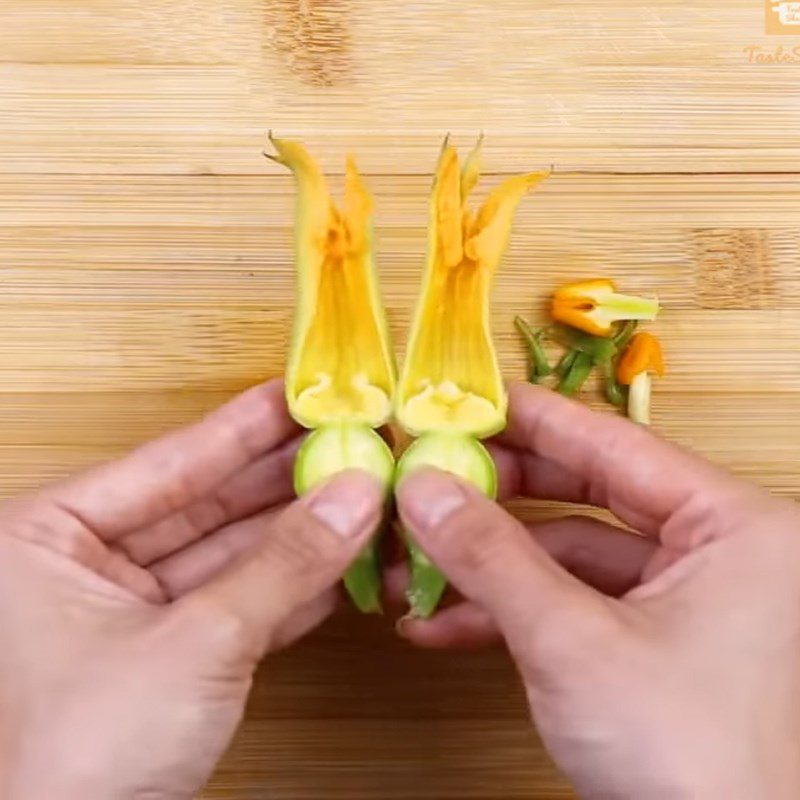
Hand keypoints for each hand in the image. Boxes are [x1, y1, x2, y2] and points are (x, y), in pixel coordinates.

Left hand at [0, 380, 382, 799]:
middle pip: (206, 504)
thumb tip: (356, 496)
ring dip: (298, 536)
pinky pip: (235, 603)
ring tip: (360, 496)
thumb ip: (284, 564)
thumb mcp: (194, 643)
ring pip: (228, 556)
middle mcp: (82, 564)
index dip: (245, 427)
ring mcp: (128, 611)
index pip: (170, 461)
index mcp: (48, 536)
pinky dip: (289, 589)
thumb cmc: (75, 762)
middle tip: (346, 443)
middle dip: (283, 480)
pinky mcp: (166, 654)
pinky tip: (341, 562)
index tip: (299, 395)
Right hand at [396, 382, 799, 799]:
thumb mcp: (574, 644)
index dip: (534, 418)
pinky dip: (511, 608)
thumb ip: (492, 557)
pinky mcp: (652, 639)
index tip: (472, 400)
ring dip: (491, 562)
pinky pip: (573, 601)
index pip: (614, 443)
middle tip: (435, 475)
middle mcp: (718, 551)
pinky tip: (444, 621)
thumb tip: (423, 488)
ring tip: (419, 559)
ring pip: (569, 552)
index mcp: (734, 526)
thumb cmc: (693, 764)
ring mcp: (684, 598)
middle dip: (500, 495)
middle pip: (587, 493)